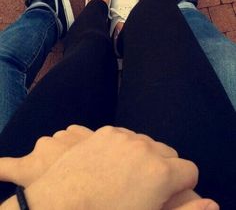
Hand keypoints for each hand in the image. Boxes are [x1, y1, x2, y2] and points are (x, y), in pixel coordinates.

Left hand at [1, 126, 218, 209]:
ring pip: (148, 143)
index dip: (182, 188)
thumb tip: (213, 204)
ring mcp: (124, 136)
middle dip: (165, 170)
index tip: (167, 198)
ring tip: (126, 178)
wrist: (60, 205)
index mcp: (161, 172)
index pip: (190, 171)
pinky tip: (110, 165)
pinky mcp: (105, 131)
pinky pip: (127, 136)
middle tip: (146, 190)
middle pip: (170, 154)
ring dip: (145, 157)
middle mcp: (146, 147)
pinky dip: (126, 148)